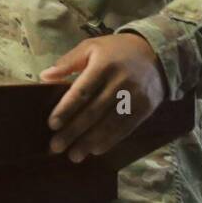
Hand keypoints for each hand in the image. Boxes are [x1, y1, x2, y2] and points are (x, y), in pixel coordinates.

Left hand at [40, 33, 167, 162]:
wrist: (157, 52)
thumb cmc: (117, 51)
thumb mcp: (92, 47)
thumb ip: (69, 61)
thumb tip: (45, 76)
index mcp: (103, 65)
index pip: (82, 92)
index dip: (66, 110)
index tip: (52, 125)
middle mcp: (120, 82)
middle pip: (93, 112)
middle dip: (73, 132)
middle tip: (56, 147)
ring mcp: (134, 96)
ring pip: (109, 124)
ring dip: (90, 142)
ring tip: (74, 155)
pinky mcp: (145, 107)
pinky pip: (125, 128)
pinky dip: (110, 140)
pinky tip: (96, 149)